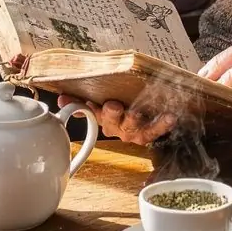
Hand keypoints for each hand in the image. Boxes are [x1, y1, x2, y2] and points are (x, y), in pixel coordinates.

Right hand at [57, 94, 175, 146]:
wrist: (146, 116)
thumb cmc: (122, 102)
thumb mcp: (102, 100)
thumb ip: (81, 98)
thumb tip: (61, 96)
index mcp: (101, 116)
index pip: (89, 111)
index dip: (81, 106)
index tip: (76, 101)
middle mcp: (115, 126)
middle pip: (110, 121)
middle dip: (111, 113)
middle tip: (113, 105)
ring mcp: (131, 131)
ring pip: (131, 128)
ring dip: (133, 120)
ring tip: (137, 112)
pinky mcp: (148, 134)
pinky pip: (154, 131)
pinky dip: (162, 125)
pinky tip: (170, 117)